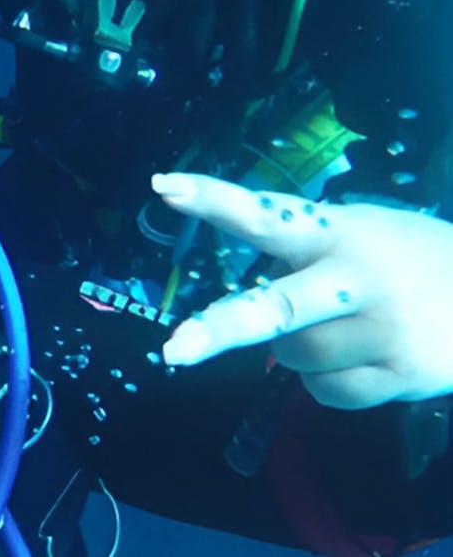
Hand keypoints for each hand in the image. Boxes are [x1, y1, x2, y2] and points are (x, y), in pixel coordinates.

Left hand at [152, 172, 452, 409]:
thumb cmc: (416, 260)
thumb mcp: (369, 231)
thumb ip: (310, 252)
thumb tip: (248, 307)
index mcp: (340, 232)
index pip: (267, 213)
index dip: (214, 201)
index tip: (164, 187)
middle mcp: (358, 278)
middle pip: (275, 308)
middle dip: (219, 330)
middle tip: (173, 349)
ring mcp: (383, 330)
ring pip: (293, 359)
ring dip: (301, 351)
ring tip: (350, 328)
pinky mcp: (403, 375)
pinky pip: (326, 392)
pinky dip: (332, 381)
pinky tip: (369, 355)